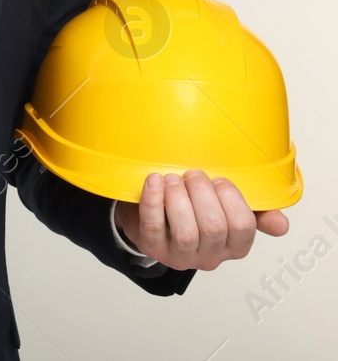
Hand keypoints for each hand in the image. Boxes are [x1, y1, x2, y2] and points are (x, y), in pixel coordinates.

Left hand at [114, 170, 289, 270]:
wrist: (150, 214)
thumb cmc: (194, 208)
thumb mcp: (227, 209)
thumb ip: (256, 214)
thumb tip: (281, 224)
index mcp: (233, 246)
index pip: (243, 227)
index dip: (231, 198)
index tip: (219, 179)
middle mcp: (209, 256)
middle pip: (214, 227)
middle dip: (203, 193)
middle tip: (193, 174)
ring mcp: (179, 255)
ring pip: (186, 232)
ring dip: (179, 197)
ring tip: (173, 179)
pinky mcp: (151, 246)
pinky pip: (153, 225)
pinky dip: (153, 199)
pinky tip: (154, 181)